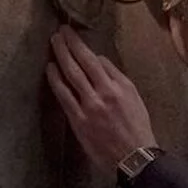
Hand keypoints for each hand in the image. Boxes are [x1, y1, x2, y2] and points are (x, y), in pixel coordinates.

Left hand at [46, 25, 157, 169]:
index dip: (82, 45)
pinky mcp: (78, 120)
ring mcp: (89, 106)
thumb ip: (117, 78)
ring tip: (54, 43)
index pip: (96, 60)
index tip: (72, 34)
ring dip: (61, 57)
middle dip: (69, 45)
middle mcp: (104, 92)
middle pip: (82, 63)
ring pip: (72, 75)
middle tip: (59, 31)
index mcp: (119, 86)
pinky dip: (56, 81)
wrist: (133, 156)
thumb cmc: (137, 127)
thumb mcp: (135, 98)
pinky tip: (50, 69)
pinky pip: (64, 96)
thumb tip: (99, 62)